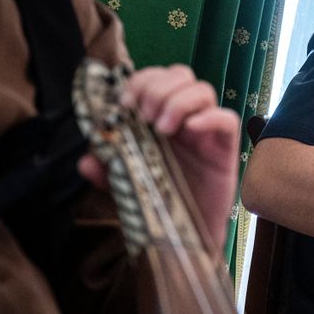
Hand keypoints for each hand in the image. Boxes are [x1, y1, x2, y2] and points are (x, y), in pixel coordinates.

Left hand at [78, 65, 240, 250]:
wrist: (185, 238)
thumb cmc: (159, 205)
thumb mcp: (124, 185)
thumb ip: (107, 170)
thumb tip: (86, 160)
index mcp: (160, 119)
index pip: (156, 79)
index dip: (140, 81)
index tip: (124, 103)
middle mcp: (184, 120)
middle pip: (181, 75)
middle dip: (157, 87)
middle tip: (144, 115)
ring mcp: (206, 132)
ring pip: (203, 90)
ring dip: (179, 100)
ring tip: (163, 128)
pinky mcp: (226, 149)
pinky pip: (226, 119)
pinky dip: (208, 117)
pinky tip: (190, 130)